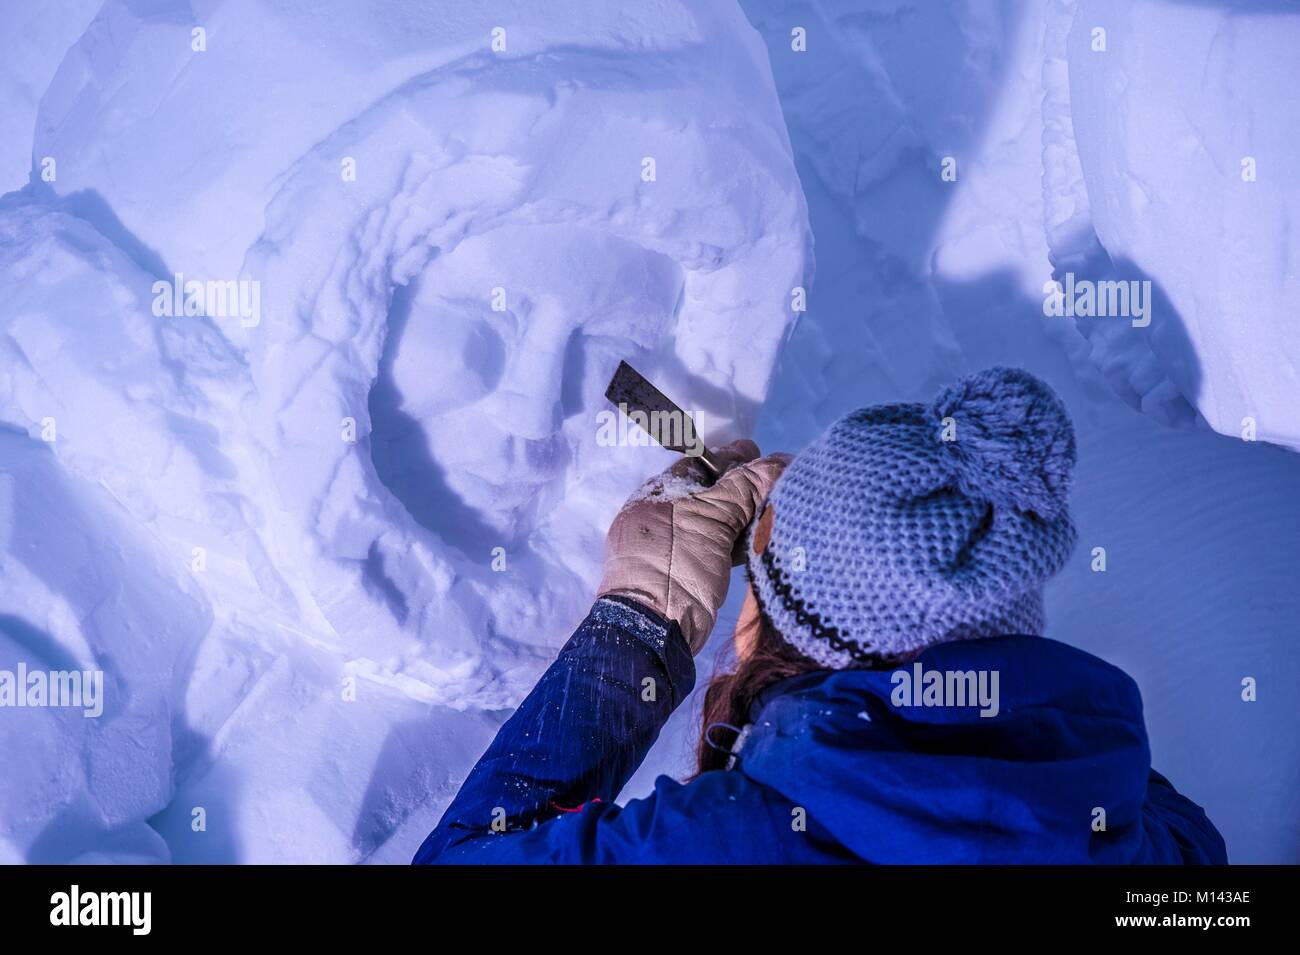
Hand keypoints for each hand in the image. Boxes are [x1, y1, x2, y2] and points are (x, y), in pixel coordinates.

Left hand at [597, 439, 790, 653]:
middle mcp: (664, 517)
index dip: (729, 456)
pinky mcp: (693, 574)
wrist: (652, 631)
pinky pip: (721, 546)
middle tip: (778, 476)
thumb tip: (779, 462)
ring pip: (718, 520)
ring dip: (747, 512)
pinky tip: (766, 535)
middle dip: (743, 484)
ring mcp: (677, 547)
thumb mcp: (708, 519)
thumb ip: (743, 488)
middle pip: (710, 492)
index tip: (757, 450)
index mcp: (657, 495)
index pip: (698, 464)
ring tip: (781, 503)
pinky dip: (743, 539)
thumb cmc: (674, 564)